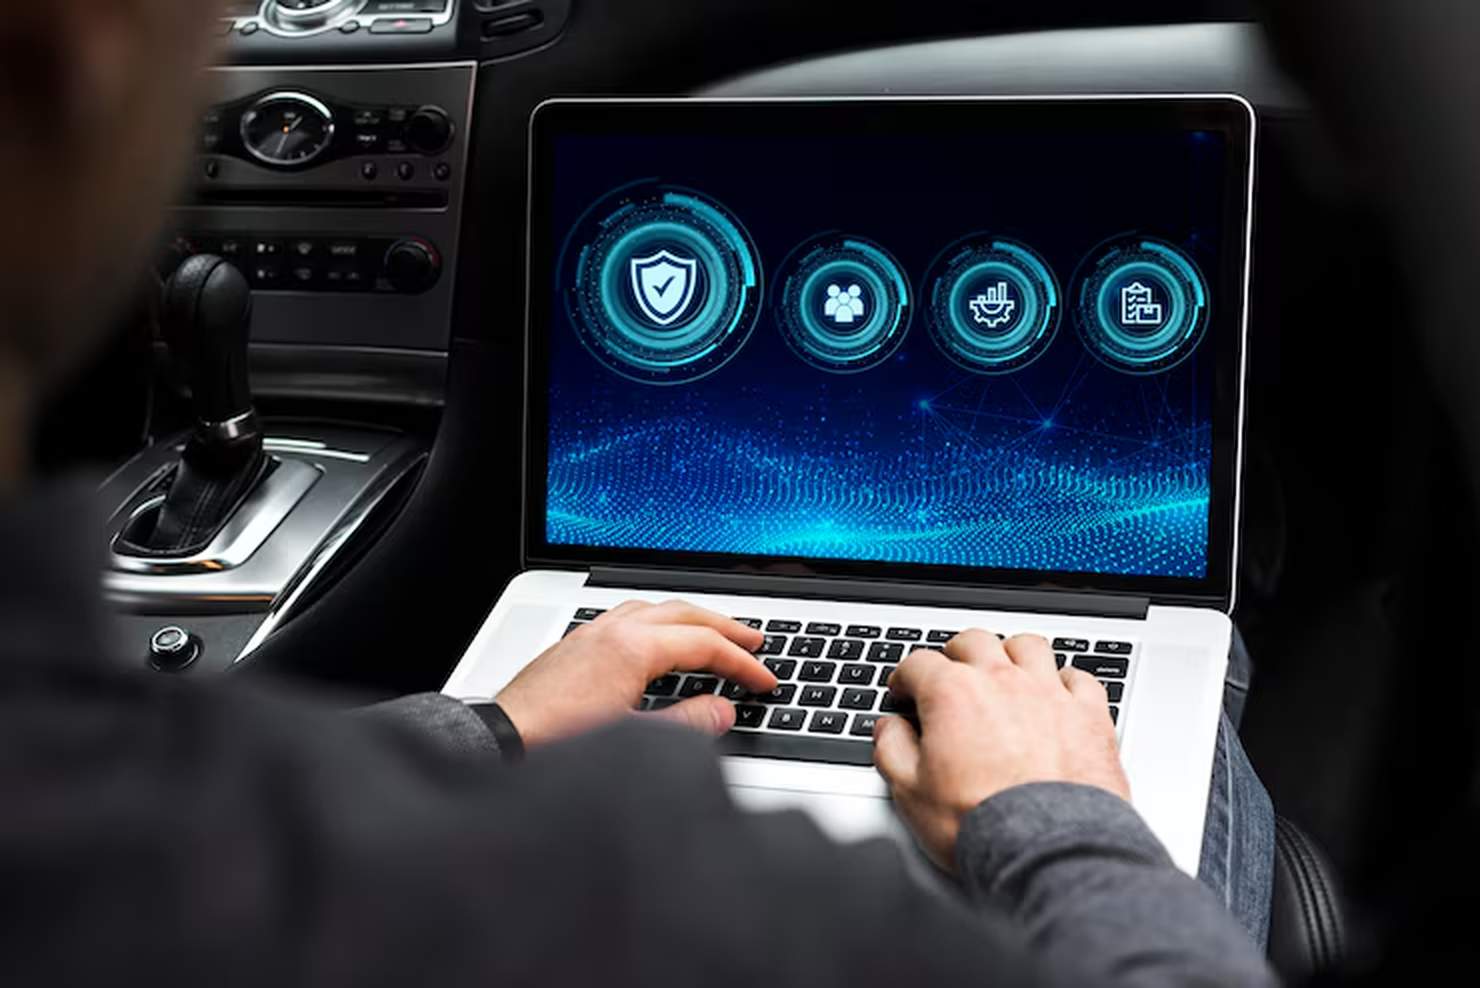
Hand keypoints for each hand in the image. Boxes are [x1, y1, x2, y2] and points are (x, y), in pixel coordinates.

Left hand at [495, 601, 775, 746]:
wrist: (501, 744)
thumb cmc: (557, 743)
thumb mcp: (636, 739)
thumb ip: (686, 723)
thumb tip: (720, 708)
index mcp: (633, 648)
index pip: (704, 645)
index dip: (741, 663)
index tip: (763, 679)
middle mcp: (612, 631)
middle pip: (683, 614)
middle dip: (724, 627)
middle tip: (753, 641)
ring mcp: (590, 635)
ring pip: (653, 608)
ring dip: (688, 618)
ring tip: (709, 632)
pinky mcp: (574, 647)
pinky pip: (625, 617)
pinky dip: (654, 621)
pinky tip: (654, 639)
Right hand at [873, 630, 1129, 870]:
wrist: (1048, 851)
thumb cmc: (982, 824)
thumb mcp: (911, 794)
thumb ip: (892, 750)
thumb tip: (888, 730)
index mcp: (952, 694)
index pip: (918, 663)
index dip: (904, 678)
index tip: (904, 693)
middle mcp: (1002, 681)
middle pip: (973, 641)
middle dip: (955, 655)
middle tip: (949, 676)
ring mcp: (1049, 693)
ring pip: (1028, 646)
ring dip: (1011, 654)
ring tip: (1005, 673)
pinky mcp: (1089, 715)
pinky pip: (1079, 678)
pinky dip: (1064, 681)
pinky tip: (1057, 695)